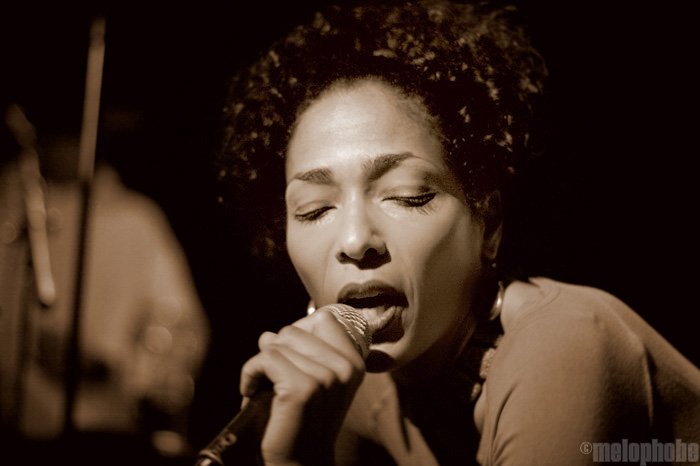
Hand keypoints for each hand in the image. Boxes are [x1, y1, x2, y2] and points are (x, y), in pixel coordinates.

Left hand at [240, 307, 366, 465]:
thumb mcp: (310, 380)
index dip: (297, 337)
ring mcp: (326, 377)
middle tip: (274, 382)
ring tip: (265, 390)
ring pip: (276, 344)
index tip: (292, 362)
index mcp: (354, 361)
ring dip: (261, 366)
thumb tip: (267, 335)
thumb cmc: (301, 421)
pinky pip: (265, 359)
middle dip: (276, 353)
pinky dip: (249, 374)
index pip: (322, 318)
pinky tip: (251, 392)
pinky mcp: (302, 388)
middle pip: (294, 330)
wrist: (300, 463)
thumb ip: (298, 352)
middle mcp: (345, 367)